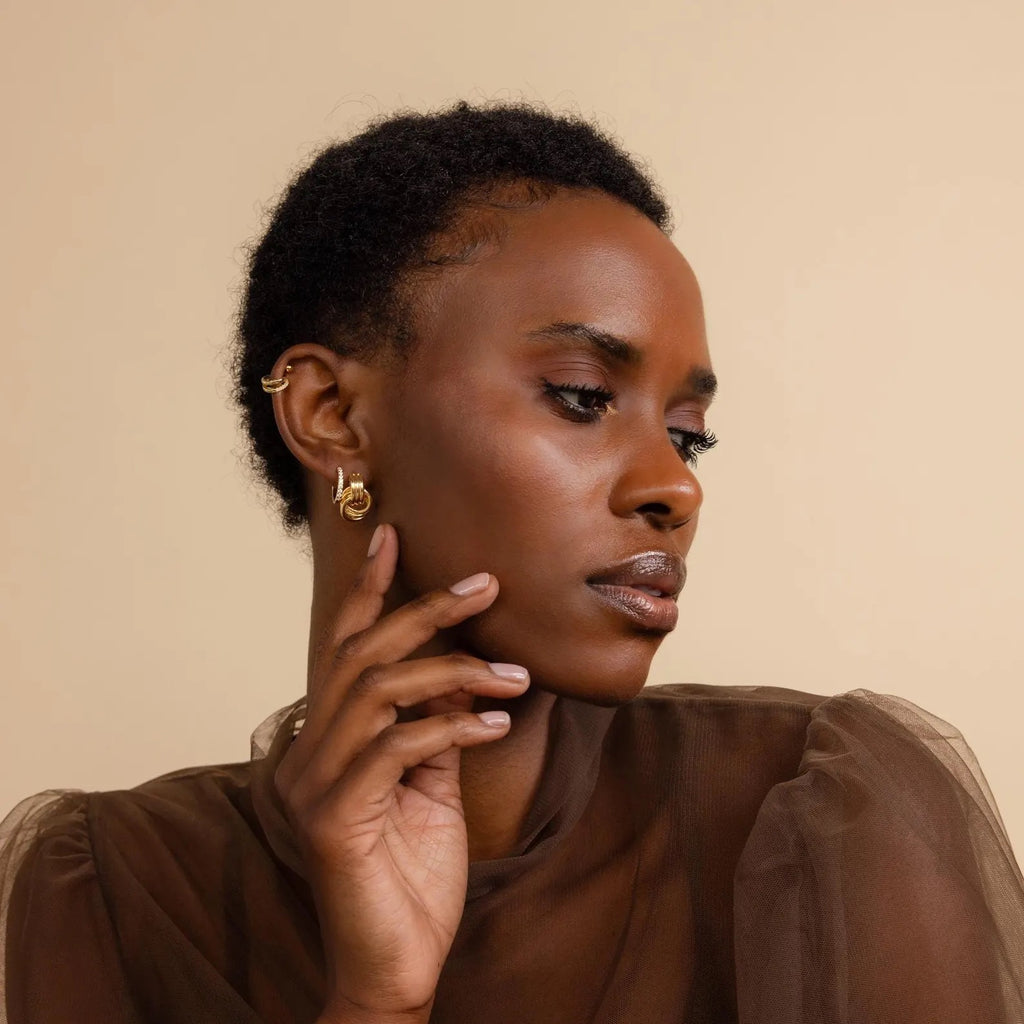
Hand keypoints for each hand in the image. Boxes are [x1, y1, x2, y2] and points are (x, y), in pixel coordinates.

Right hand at [274, 524, 528, 1022]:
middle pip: (360, 654)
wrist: (397, 966)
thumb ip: (433, 725)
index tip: (394, 534)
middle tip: (485, 582)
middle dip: (423, 609)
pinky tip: (498, 724)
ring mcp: (313, 783)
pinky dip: (452, 726)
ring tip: (514, 675)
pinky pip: (396, 747)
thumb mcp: (432, 784)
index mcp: (329, 738)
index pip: (344, 646)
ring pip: (379, 691)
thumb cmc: (413, 874)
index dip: (368, 587)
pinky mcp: (333, 817)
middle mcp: (309, 751)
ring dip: (455, 672)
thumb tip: (459, 670)